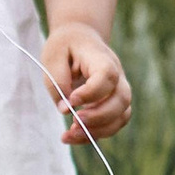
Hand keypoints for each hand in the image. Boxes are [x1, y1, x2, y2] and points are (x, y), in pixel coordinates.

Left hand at [42, 24, 131, 144]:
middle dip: (99, 117)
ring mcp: (118, 90)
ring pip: (122, 115)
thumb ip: (57, 81)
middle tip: (73, 122)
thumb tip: (64, 109)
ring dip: (99, 130)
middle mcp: (117, 75)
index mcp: (101, 58)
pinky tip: (73, 136)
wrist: (80, 38)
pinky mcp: (113, 104)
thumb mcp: (53, 57)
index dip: (92, 92)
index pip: (107, 76)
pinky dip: (96, 134)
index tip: (72, 100)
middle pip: (122, 99)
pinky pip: (113, 124)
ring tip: (70, 133)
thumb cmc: (65, 47)